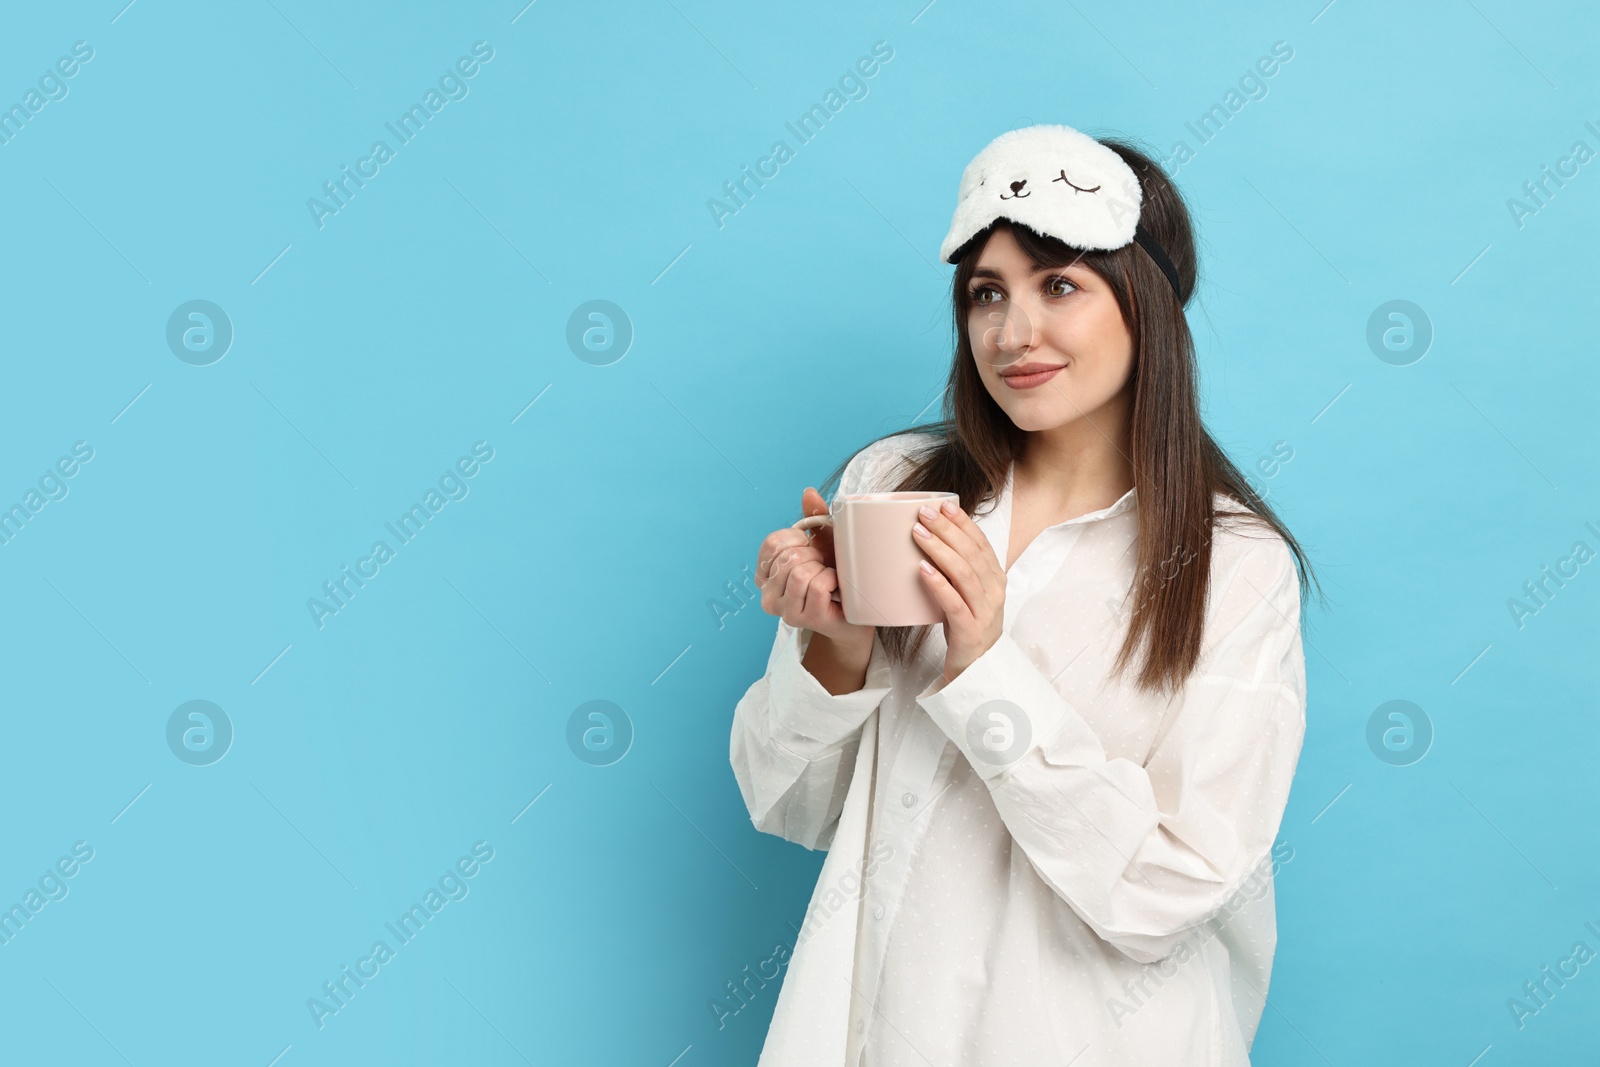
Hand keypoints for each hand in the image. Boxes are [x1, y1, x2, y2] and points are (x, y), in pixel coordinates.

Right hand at [755, 487, 875, 657]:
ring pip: (801, 573)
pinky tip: (836, 589)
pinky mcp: (805, 619)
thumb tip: (809, 492)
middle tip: (823, 568)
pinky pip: (817, 586)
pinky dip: (832, 581)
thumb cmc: (836, 576)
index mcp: (766, 574)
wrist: (856, 613)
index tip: (810, 548)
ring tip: (829, 579)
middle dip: (814, 556)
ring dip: (823, 570)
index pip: (772, 543)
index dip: (797, 538)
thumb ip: (814, 517)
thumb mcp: (824, 542)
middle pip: (788, 557)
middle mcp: (768, 595)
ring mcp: (785, 611)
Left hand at [913, 498, 1005, 683]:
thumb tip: (931, 536)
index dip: (963, 522)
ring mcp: (985, 611)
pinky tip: (922, 569)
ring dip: (939, 549)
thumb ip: (957, 569)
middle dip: (947, 529)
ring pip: (963, 573)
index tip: (943, 504)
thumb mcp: (967, 593)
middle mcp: (994, 591)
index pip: (981, 543)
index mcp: (995, 578)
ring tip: (918, 534)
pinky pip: (954, 603)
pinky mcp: (971, 630)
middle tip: (923, 513)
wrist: (977, 670)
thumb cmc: (967, 626)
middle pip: (971, 553)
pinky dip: (938, 583)